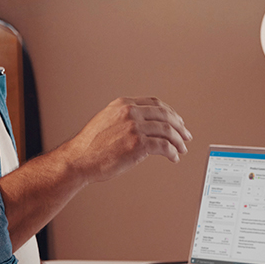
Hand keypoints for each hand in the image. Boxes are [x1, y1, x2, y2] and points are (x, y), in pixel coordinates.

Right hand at [63, 97, 191, 183]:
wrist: (79, 159)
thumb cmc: (89, 146)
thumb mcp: (106, 120)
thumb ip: (124, 118)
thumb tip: (144, 125)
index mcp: (123, 104)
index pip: (155, 103)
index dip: (170, 112)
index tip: (177, 121)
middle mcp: (130, 112)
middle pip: (165, 115)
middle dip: (179, 126)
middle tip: (186, 136)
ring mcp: (134, 128)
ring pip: (168, 131)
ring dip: (178, 141)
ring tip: (182, 149)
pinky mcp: (138, 145)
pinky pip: (164, 146)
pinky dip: (172, 152)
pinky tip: (173, 157)